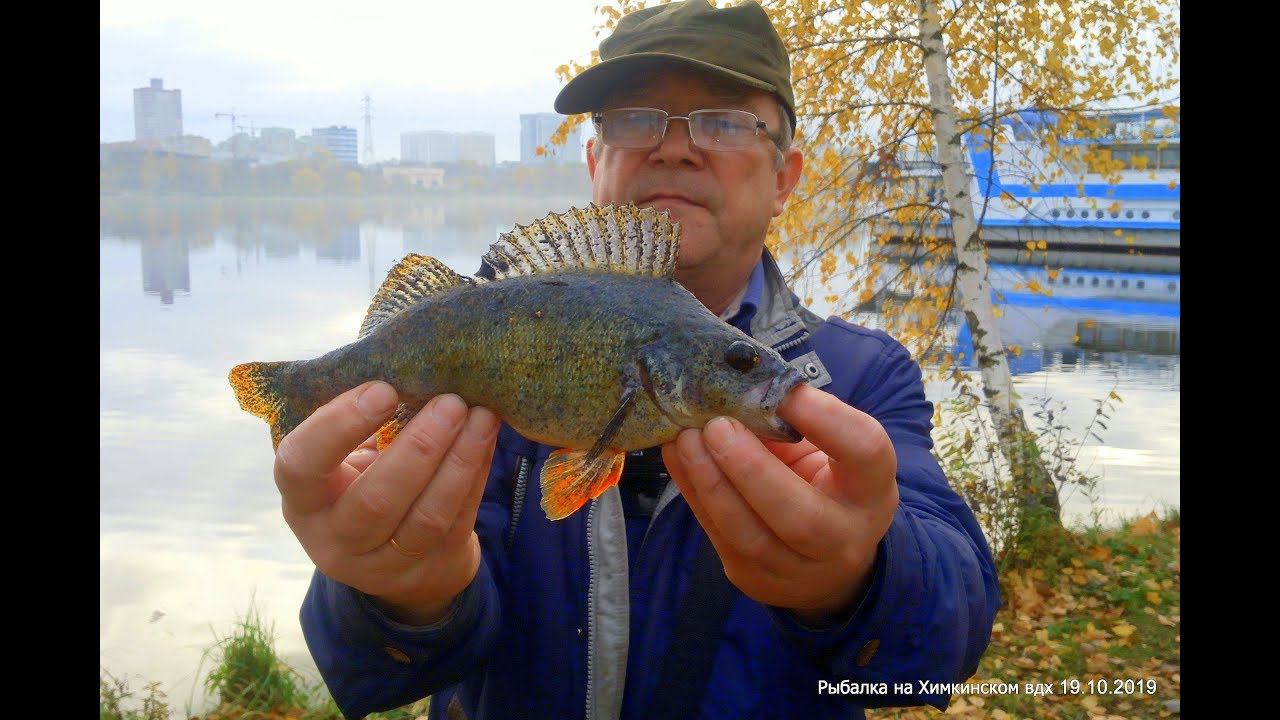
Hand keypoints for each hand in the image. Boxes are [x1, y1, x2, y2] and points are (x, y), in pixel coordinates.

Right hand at [274, 381, 500, 625]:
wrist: (397, 558)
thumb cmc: (364, 481)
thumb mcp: (342, 459)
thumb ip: (357, 421)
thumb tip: (405, 363)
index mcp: (303, 499)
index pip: (301, 466)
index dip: (339, 426)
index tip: (384, 388)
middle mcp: (334, 539)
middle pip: (375, 500)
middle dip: (419, 446)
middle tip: (451, 400)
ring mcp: (383, 564)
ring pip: (425, 516)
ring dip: (458, 461)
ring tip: (481, 414)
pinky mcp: (430, 568)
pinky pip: (458, 521)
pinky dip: (476, 476)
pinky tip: (487, 439)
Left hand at [662, 384, 897, 625]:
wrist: (826, 561)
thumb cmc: (827, 484)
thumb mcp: (833, 452)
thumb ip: (799, 423)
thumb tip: (744, 385)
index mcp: (872, 490)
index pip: (864, 453)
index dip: (826, 420)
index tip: (786, 389)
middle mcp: (843, 538)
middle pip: (800, 516)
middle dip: (751, 469)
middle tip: (717, 425)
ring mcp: (796, 570)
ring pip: (748, 534)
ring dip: (710, 481)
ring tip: (687, 437)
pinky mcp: (752, 579)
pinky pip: (716, 535)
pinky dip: (692, 490)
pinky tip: (677, 454)